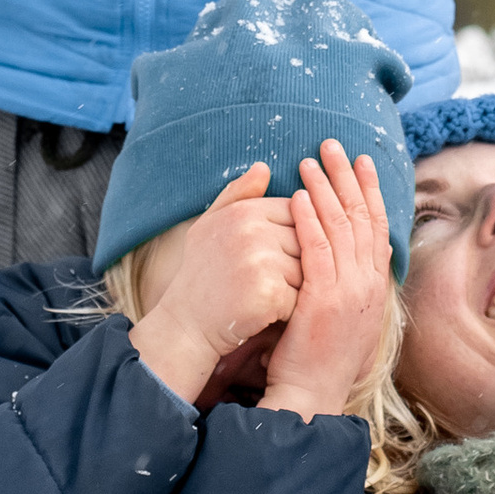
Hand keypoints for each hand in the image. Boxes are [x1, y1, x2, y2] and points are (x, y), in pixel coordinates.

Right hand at [129, 166, 299, 405]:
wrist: (185, 325)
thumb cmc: (201, 273)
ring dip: (298, 287)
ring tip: (271, 296)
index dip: (292, 237)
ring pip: (309, 269)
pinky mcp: (270, 292)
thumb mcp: (211, 225)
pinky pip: (302, 296)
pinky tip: (270, 314)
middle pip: (307, 240)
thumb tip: (264, 168)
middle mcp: (253, 231)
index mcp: (244, 211)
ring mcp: (262, 261)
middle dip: (298, 263)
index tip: (276, 255)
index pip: (297, 211)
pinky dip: (292, 309)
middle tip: (273, 281)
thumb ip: (238, 194)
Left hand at [260, 141, 396, 420]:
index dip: (369, 190)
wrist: (312, 396)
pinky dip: (309, 220)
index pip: (376, 226)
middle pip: (362, 218)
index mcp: (375, 286)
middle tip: (333, 145)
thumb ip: (346, 281)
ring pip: (340, 228)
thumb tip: (342, 251)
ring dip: (325, 189)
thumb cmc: (319, 357)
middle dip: (348, 177)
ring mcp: (349, 292)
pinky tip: (297, 196)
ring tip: (310, 160)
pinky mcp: (323, 301)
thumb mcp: (345, 313)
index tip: (359, 161)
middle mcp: (369, 285)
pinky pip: (317, 251)